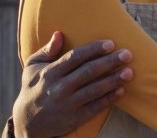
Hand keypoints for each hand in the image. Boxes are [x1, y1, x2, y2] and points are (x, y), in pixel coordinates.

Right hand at [12, 31, 133, 137]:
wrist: (27, 122)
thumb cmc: (33, 88)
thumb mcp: (32, 67)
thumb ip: (47, 51)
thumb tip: (59, 33)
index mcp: (50, 72)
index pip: (75, 58)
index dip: (93, 50)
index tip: (111, 44)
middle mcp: (59, 88)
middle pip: (88, 72)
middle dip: (109, 62)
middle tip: (127, 54)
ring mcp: (67, 104)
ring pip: (94, 90)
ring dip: (113, 80)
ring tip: (129, 72)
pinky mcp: (74, 118)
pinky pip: (95, 107)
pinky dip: (109, 99)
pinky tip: (122, 90)